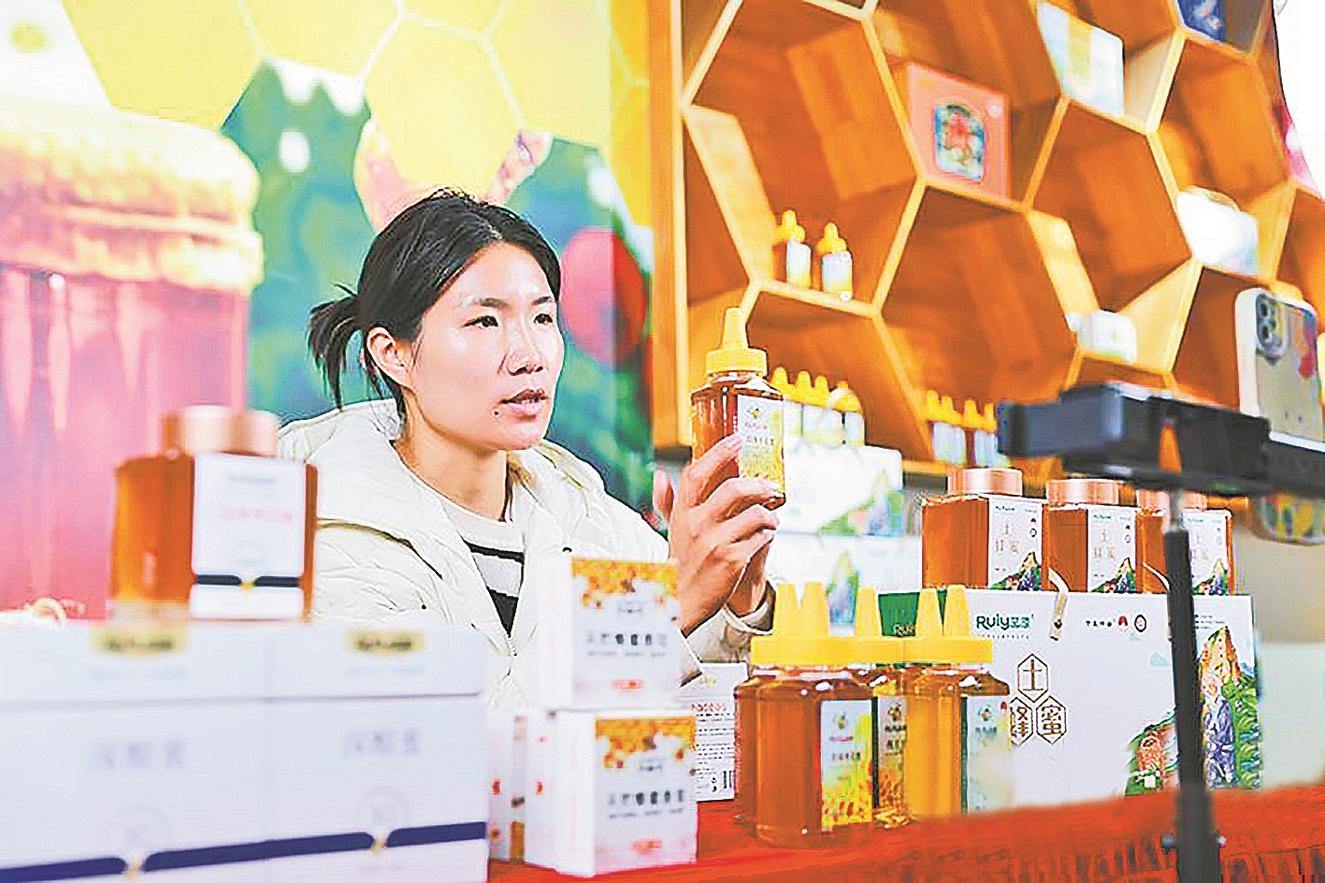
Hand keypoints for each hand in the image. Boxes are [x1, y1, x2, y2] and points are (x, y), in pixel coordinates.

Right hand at [653, 435, 778, 633]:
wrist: (681, 603)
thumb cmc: (680, 565)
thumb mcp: (671, 530)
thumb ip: (667, 501)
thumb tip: (660, 474)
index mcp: (683, 514)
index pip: (697, 474)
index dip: (718, 453)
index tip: (736, 440)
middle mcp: (697, 525)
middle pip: (734, 489)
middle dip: (759, 485)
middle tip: (770, 486)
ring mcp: (715, 543)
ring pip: (755, 514)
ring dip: (770, 515)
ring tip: (771, 519)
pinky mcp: (733, 561)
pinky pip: (761, 538)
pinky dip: (768, 535)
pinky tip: (765, 537)